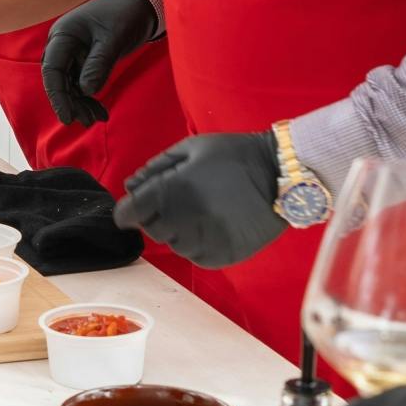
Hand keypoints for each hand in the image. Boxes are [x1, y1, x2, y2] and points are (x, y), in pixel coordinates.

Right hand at [41, 0, 158, 125]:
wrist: (139, 3)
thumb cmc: (124, 14)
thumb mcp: (113, 39)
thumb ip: (98, 64)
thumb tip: (86, 91)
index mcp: (63, 35)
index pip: (52, 70)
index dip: (58, 96)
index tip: (67, 117)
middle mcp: (63, 44)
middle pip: (58, 80)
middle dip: (70, 102)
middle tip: (86, 121)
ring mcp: (73, 53)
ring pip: (69, 84)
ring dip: (80, 103)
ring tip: (96, 118)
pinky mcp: (84, 60)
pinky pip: (81, 82)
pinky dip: (89, 97)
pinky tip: (100, 111)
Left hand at [112, 132, 284, 268]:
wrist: (280, 176)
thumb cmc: (232, 155)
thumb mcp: (191, 148)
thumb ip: (156, 168)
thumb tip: (130, 186)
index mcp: (172, 190)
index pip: (129, 213)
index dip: (126, 211)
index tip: (132, 209)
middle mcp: (184, 219)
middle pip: (151, 229)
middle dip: (155, 217)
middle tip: (176, 202)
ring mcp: (204, 241)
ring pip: (173, 245)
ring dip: (177, 231)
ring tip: (199, 212)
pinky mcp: (222, 257)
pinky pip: (196, 256)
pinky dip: (197, 245)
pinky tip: (212, 226)